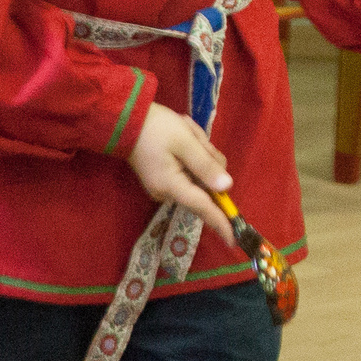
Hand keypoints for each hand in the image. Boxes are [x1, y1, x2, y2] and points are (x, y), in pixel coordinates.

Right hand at [126, 101, 236, 243]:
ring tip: (186, 133)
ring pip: (199, 176)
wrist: (125, 121)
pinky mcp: (165, 178)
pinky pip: (189, 171)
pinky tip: (182, 138)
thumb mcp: (186, 142)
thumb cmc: (157, 129)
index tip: (235, 239)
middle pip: (204, 186)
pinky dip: (192, 155)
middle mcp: (167, 192)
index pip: (202, 208)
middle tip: (195, 137)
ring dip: (200, 154)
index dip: (220, 222)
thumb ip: (206, 166)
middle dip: (208, 161)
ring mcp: (164, 186)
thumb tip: (226, 189)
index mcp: (172, 186)